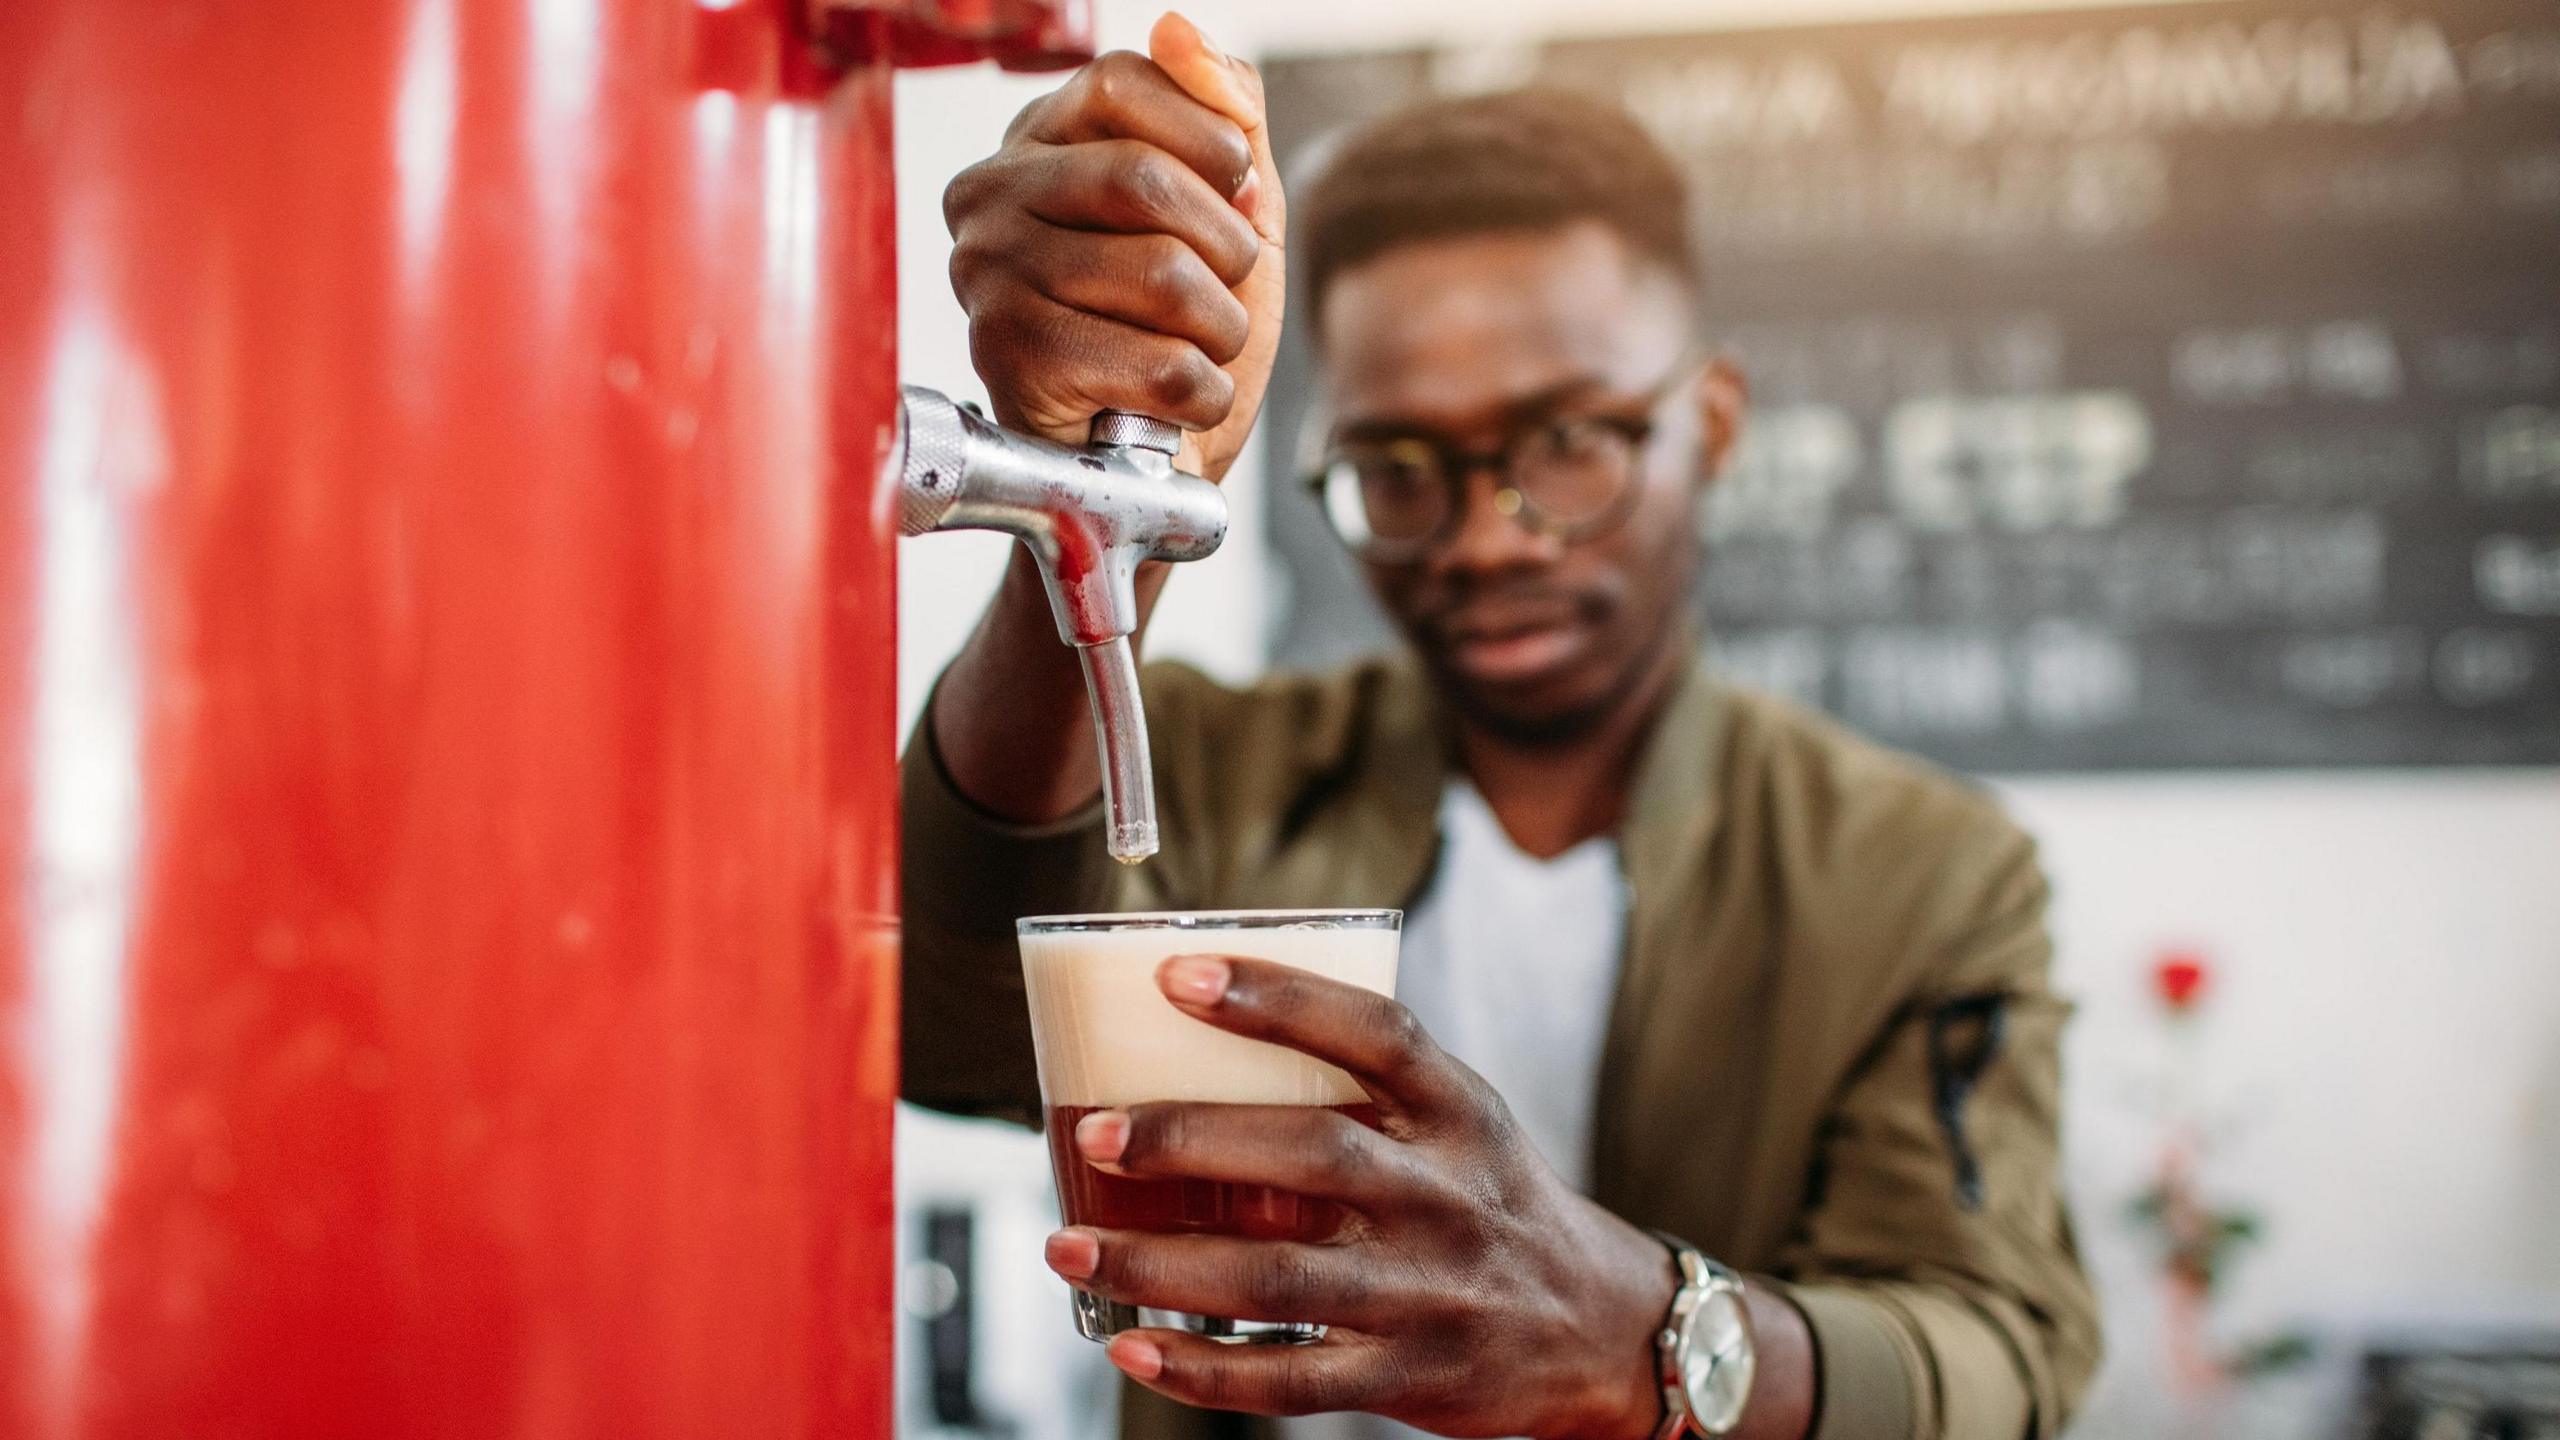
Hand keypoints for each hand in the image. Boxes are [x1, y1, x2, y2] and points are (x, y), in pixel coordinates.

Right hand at [943, 13, 1286, 481]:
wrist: (1153, 467)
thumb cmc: (1183, 332)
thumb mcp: (1229, 210)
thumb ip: (1223, 112)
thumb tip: (1178, 27)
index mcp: (1038, 140)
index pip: (1125, 80)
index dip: (1210, 145)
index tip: (1233, 205)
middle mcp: (991, 193)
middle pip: (1143, 179)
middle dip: (1226, 251)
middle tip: (1221, 297)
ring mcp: (987, 272)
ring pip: (1161, 275)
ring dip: (1221, 331)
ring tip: (1194, 352)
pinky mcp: (1005, 355)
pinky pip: (1157, 363)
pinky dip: (1201, 393)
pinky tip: (1174, 402)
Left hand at [1042, 955, 1676, 1439]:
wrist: (1604, 1334)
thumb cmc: (1493, 1206)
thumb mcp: (1459, 1131)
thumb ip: (1356, 1105)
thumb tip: (1189, 1076)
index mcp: (1458, 1111)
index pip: (1374, 1033)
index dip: (1277, 998)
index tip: (1177, 975)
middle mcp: (1444, 1195)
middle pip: (1313, 1154)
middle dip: (1192, 1140)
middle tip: (1098, 1131)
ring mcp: (1426, 1292)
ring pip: (1278, 1279)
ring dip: (1161, 1264)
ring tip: (1070, 1243)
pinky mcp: (1406, 1376)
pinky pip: (1288, 1381)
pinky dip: (1201, 1370)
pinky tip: (1131, 1346)